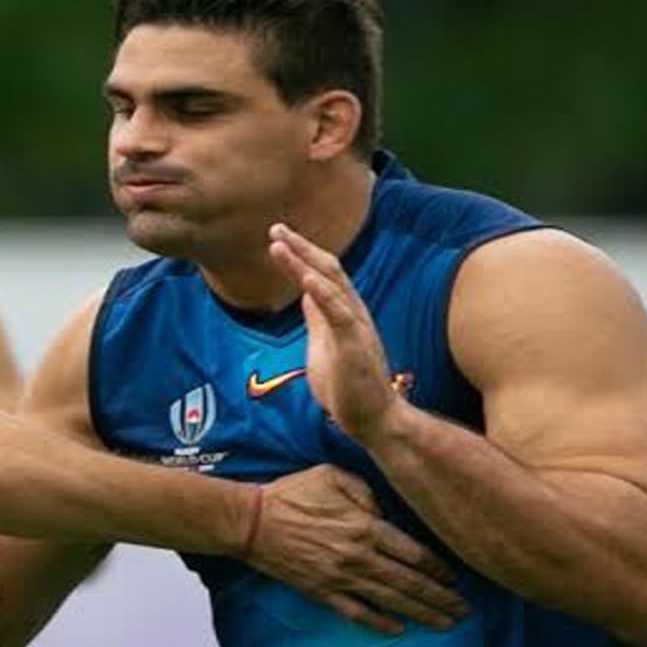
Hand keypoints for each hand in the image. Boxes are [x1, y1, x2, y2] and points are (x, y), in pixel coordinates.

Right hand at [240, 465, 467, 633]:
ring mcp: (340, 578)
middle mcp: (360, 557)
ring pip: (390, 601)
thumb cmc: (293, 494)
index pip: (416, 554)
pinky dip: (379, 623)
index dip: (440, 569)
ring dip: (421, 614)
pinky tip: (399, 630)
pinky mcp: (321, 592)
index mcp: (367, 528)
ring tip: (445, 624)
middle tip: (465, 611)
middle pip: (410, 582)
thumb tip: (387, 514)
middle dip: (441, 598)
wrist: (250, 523)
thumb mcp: (335, 476)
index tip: (458, 579)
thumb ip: (369, 492)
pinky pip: (356, 612)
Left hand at [266, 224, 406, 446]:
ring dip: (304, 262)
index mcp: (342, 313)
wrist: (370, 418)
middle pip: (327, 270)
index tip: (277, 238)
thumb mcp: (322, 344)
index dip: (300, 255)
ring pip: (331, 284)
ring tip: (280, 244)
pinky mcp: (355, 343)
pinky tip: (305, 277)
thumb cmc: (346, 385)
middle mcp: (352, 312)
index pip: (321, 275)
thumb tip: (305, 295)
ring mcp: (355, 326)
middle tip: (275, 228)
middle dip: (301, 247)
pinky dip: (323, 292)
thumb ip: (317, 318)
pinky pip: (339, 312)